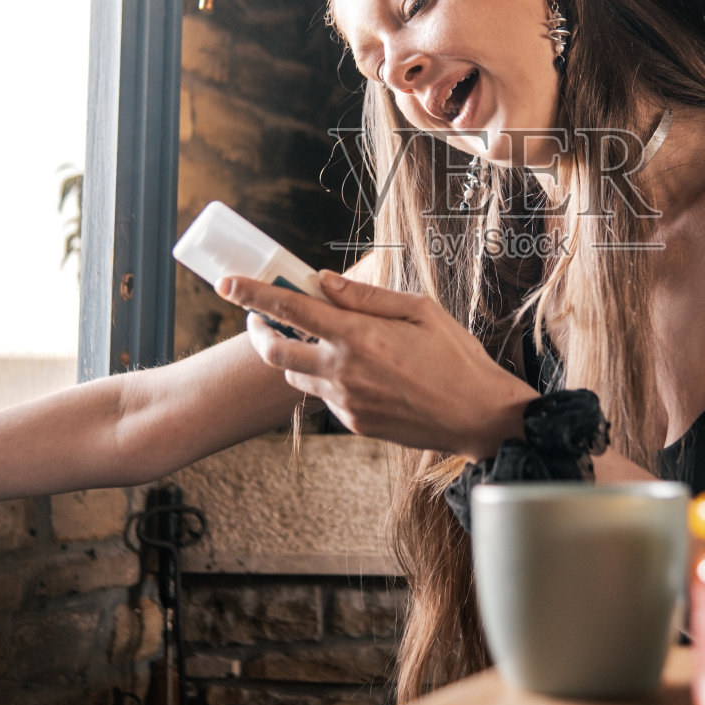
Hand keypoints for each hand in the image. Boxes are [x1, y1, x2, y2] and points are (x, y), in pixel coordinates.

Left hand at [219, 271, 536, 459]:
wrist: (478, 416)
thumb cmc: (456, 358)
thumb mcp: (420, 310)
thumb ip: (367, 296)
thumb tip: (325, 281)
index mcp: (358, 336)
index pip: (290, 310)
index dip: (252, 294)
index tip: (226, 283)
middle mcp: (343, 371)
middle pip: (274, 352)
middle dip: (258, 331)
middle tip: (259, 317)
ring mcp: (345, 402)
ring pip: (296, 378)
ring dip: (293, 356)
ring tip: (313, 339)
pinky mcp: (353, 423)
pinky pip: (325, 396)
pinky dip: (327, 378)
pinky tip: (358, 369)